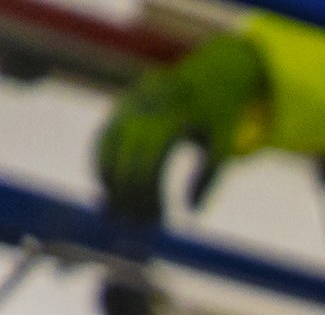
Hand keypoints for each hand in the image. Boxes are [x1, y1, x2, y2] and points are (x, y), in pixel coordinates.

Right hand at [95, 35, 268, 222]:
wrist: (208, 75)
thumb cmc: (219, 116)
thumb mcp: (223, 144)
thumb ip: (210, 177)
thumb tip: (192, 212)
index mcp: (169, 119)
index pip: (148, 166)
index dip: (148, 196)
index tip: (158, 222)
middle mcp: (141, 112)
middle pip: (124, 164)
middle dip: (128, 199)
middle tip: (138, 230)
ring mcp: (125, 109)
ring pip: (105, 154)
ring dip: (110, 188)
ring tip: (120, 218)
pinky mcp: (118, 111)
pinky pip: (101, 143)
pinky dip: (102, 170)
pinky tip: (110, 196)